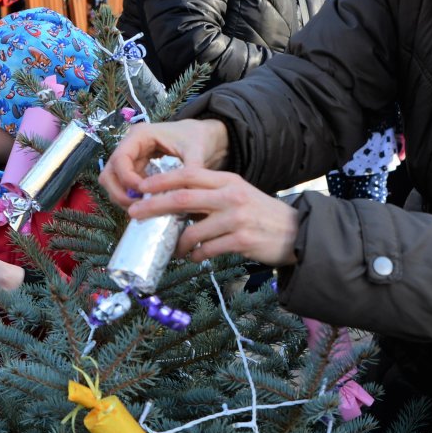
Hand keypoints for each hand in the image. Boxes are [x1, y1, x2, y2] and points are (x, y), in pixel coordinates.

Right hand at [100, 120, 230, 208]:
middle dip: (120, 192)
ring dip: (123, 197)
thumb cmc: (199, 138)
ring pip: (113, 181)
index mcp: (140, 135)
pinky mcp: (137, 168)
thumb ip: (190, 171)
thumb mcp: (197, 152)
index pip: (120, 159)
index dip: (127, 180)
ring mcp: (132, 157)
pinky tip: (147, 204)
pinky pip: (125, 186)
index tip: (143, 194)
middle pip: (109, 172)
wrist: (205, 136)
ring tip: (143, 208)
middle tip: (138, 207)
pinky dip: (131, 197)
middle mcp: (131, 145)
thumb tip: (184, 194)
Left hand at [131, 165, 300, 267]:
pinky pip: (206, 250)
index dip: (161, 180)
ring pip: (192, 231)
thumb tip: (175, 206)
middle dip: (154, 206)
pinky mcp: (241, 240)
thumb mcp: (238, 195)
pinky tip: (194, 257)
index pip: (188, 174)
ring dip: (177, 243)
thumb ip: (211, 196)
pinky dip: (195, 256)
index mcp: (227, 180)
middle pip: (182, 198)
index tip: (141, 187)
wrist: (296, 232)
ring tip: (173, 249)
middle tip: (135, 214)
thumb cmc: (261, 215)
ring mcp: (235, 218)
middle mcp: (230, 195)